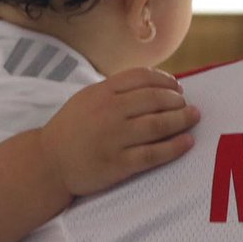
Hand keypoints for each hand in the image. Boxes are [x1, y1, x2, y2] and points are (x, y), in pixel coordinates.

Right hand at [39, 68, 198, 197]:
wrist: (48, 162)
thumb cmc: (72, 129)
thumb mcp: (88, 99)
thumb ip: (116, 90)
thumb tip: (155, 85)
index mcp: (101, 92)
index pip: (142, 77)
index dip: (165, 80)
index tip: (177, 87)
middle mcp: (109, 112)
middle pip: (155, 99)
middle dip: (177, 100)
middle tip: (187, 104)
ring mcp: (114, 138)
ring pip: (158, 125)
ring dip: (181, 119)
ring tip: (193, 117)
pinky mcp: (118, 163)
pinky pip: (153, 154)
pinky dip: (174, 147)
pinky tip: (188, 141)